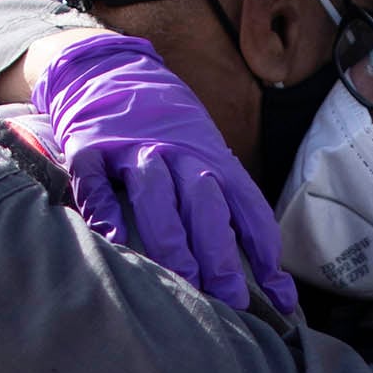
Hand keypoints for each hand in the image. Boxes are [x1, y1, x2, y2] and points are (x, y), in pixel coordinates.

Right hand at [35, 30, 296, 314]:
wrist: (108, 70)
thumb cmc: (165, 131)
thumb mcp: (203, 154)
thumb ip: (227, 205)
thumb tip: (266, 273)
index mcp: (211, 157)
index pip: (247, 206)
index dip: (265, 252)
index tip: (281, 298)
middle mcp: (177, 152)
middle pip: (205, 205)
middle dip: (220, 255)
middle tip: (231, 302)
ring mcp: (132, 149)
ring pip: (155, 195)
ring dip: (171, 240)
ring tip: (182, 282)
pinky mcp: (90, 149)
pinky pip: (96, 182)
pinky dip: (104, 209)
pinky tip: (114, 239)